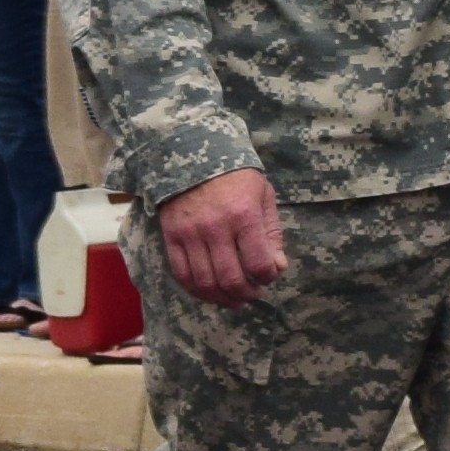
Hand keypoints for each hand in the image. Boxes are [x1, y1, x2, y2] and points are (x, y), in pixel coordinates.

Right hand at [156, 168, 288, 302]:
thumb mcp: (263, 196)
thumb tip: (278, 267)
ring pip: (205, 282)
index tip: (268, 275)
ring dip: (222, 298)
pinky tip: (209, 291)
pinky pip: (182, 274)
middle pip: (231, 279)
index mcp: (244, 215)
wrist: (191, 152)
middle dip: (246, 294)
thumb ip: (272, 233)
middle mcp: (216, 227)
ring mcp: (190, 234)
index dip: (267, 277)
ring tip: (232, 298)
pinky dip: (196, 290)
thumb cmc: (235, 175)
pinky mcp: (171, 237)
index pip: (259, 264)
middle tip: (251, 293)